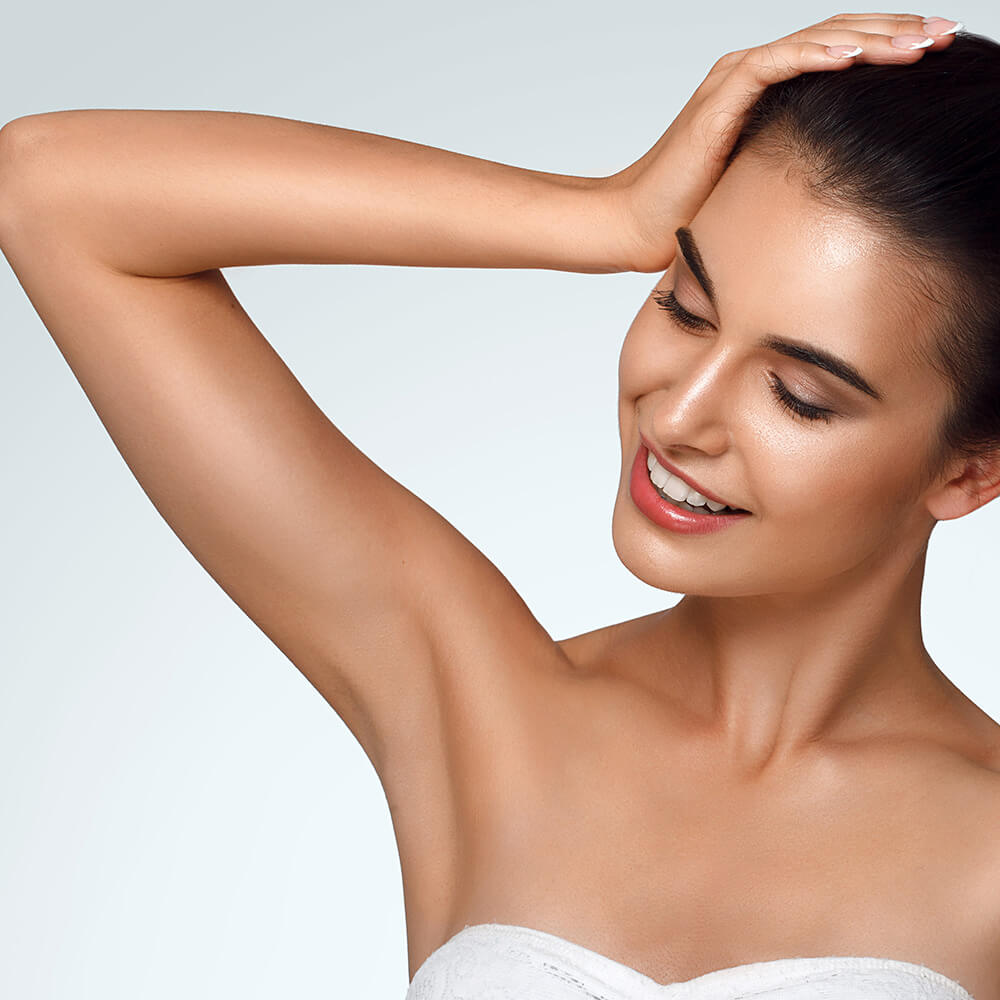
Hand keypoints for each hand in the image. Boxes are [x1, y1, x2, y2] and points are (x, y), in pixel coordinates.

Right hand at [607, 13, 959, 272]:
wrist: (635, 225)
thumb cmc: (689, 214)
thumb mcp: (763, 183)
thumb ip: (799, 162)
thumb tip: (854, 176)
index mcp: (765, 91)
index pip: (837, 53)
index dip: (888, 47)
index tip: (938, 53)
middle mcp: (752, 75)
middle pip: (836, 36)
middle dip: (895, 32)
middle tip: (947, 34)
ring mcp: (733, 82)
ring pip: (814, 42)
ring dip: (868, 39)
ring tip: (918, 41)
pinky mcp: (719, 100)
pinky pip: (774, 65)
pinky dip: (814, 57)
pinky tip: (854, 57)